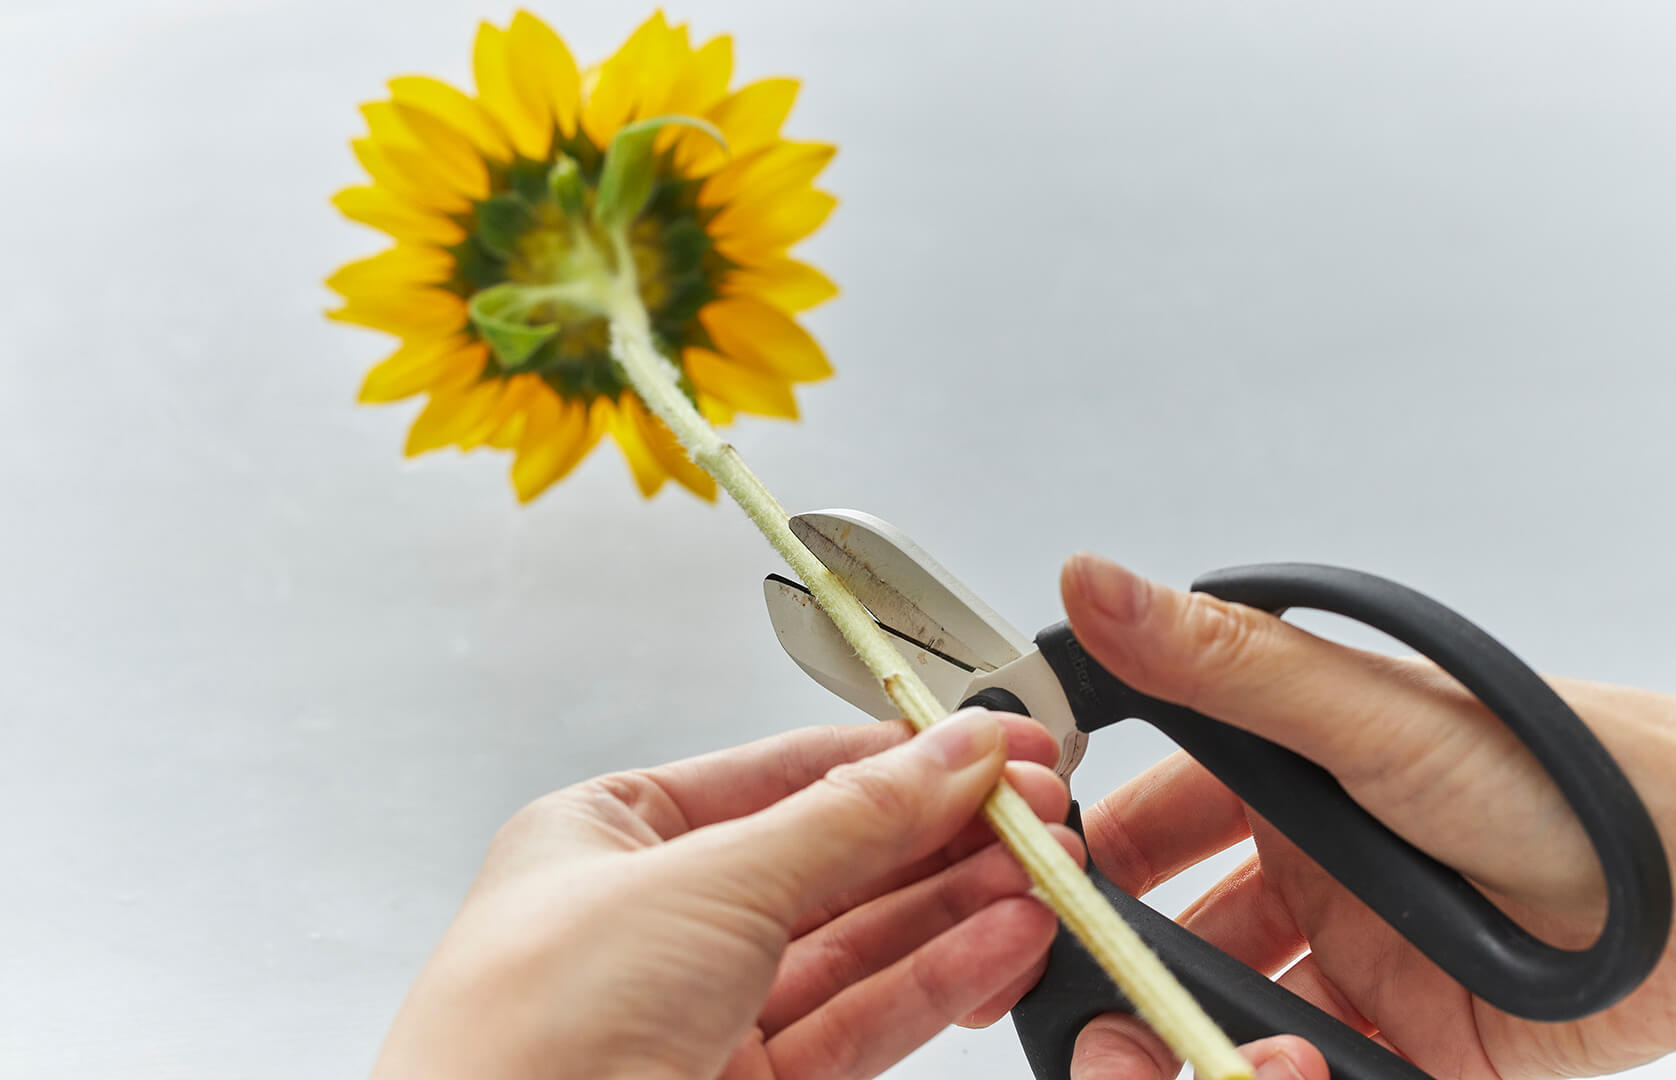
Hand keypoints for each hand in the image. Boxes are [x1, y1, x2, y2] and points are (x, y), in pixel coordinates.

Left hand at [372, 709, 1084, 1079]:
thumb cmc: (520, 1044)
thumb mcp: (703, 884)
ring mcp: (703, 1014)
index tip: (991, 742)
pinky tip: (1002, 942)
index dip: (894, 755)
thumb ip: (846, 820)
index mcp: (608, 838)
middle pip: (832, 857)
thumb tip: (946, 753)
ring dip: (958, 907)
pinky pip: (862, 1020)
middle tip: (1039, 809)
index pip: (780, 772)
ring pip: (860, 946)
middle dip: (942, 832)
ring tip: (1044, 873)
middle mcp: (656, 921)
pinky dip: (940, 982)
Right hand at [1057, 553, 1675, 1079]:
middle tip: (1076, 994)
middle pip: (1169, 922)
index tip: (1029, 878)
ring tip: (1165, 1056)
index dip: (1083, 844)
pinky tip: (1271, 1070)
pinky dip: (1267, 1077)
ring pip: (1221, 1006)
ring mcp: (1348, 952)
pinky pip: (1299, 1067)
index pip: (1147, 807)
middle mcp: (1307, 859)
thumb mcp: (1371, 716)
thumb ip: (1222, 663)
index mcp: (1287, 766)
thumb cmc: (1561, 774)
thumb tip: (1092, 578)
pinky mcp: (1398, 1037)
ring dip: (1180, 1034)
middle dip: (1113, 962)